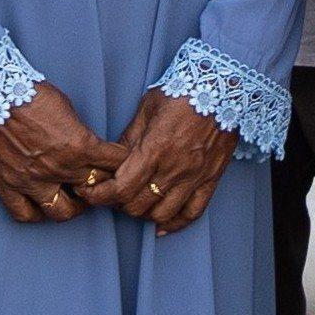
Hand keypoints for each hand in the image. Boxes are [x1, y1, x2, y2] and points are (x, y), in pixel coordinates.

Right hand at [0, 78, 118, 225]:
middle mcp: (58, 168)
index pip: (114, 163)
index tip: (119, 162)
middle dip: (102, 184)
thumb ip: (79, 132)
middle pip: (94, 188)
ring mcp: (31, 181)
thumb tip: (87, 145)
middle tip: (101, 181)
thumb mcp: (66, 107)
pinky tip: (43, 206)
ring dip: (74, 206)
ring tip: (76, 199)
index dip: (121, 162)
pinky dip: (37, 214)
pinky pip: (25, 214)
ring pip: (63, 211)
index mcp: (78, 146)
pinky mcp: (7, 185)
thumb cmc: (28, 92)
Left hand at [88, 87, 241, 230]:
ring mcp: (194, 177)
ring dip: (144, 213)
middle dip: (119, 203)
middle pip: (138, 205)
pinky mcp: (210, 179)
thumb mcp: (147, 108)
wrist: (223, 89)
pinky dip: (175, 224)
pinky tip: (162, 225)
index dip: (100, 196)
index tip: (91, 193)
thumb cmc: (182, 94)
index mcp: (155, 149)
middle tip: (114, 194)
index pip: (121, 188)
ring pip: (162, 214)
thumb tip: (113, 158)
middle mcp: (174, 168)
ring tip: (137, 202)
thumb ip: (129, 137)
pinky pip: (193, 212)